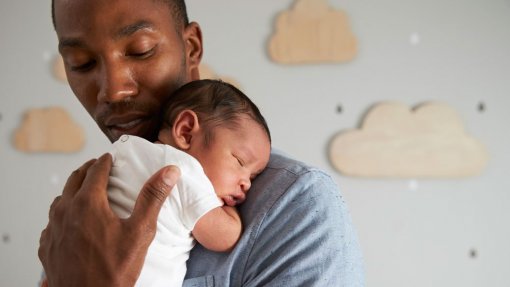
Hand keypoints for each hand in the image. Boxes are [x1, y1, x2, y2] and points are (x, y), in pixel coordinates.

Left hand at [38, 153, 180, 286]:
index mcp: (88, 204)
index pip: (95, 171)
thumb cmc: (115, 269)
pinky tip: (71, 222)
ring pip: (60, 200)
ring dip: (72, 191)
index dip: (104, 161)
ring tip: (84, 191)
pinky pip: (52, 222)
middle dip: (87, 170)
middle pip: (73, 180)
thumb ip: (152, 197)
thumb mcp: (140, 231)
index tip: (109, 157)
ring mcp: (54, 230)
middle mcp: (66, 212)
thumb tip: (169, 172)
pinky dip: (62, 214)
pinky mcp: (48, 246)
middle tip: (97, 167)